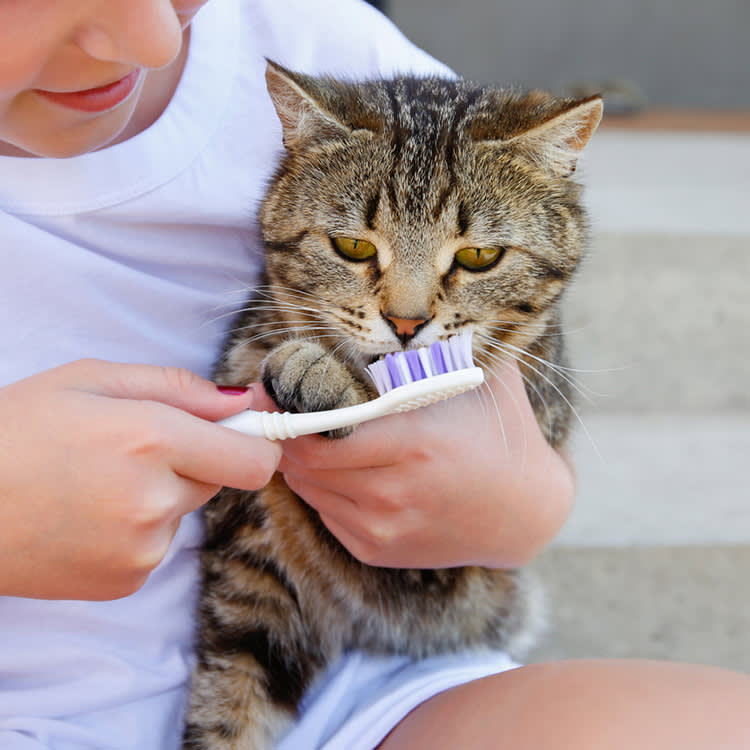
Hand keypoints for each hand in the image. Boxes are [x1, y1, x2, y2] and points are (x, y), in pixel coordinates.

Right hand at [0, 360, 280, 599]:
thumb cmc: (14, 430)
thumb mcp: (91, 380)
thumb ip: (177, 387)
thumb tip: (240, 401)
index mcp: (150, 439)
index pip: (253, 458)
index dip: (260, 442)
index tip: (251, 431)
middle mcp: (153, 500)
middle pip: (221, 479)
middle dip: (195, 459)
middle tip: (138, 447)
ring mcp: (141, 548)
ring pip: (185, 510)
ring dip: (161, 493)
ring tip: (99, 483)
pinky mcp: (126, 580)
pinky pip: (159, 543)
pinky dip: (138, 528)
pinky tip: (89, 515)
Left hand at [267, 360, 574, 569]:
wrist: (526, 514)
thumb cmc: (501, 436)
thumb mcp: (480, 380)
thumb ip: (441, 346)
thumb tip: (397, 311)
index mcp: (415, 444)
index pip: (320, 437)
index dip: (287, 413)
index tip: (273, 391)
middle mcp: (393, 493)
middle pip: (305, 464)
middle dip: (287, 435)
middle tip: (282, 409)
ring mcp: (383, 528)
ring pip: (309, 490)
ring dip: (300, 461)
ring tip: (310, 435)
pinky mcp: (377, 551)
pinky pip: (325, 513)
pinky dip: (320, 488)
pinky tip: (338, 468)